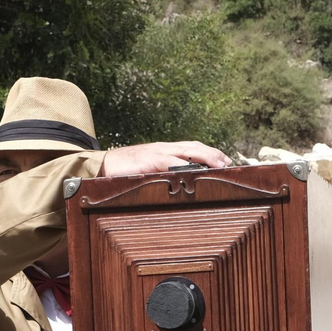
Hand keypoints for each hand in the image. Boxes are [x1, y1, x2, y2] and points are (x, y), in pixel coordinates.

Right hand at [99, 141, 232, 176]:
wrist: (102, 165)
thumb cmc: (125, 170)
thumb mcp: (148, 170)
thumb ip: (163, 173)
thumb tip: (181, 184)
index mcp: (165, 149)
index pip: (192, 147)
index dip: (210, 152)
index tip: (225, 160)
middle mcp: (164, 147)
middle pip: (195, 146)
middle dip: (214, 153)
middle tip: (229, 163)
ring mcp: (158, 152)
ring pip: (188, 151)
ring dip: (206, 157)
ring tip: (220, 165)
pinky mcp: (150, 160)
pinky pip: (171, 162)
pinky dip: (185, 165)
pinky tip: (196, 171)